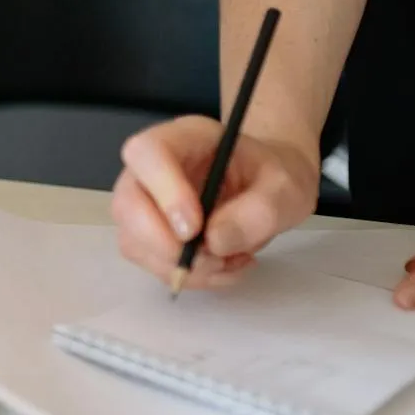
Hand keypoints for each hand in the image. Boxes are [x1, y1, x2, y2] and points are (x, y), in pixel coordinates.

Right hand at [113, 115, 319, 290]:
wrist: (269, 188)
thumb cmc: (275, 177)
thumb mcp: (287, 188)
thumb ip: (259, 210)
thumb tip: (214, 241)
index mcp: (184, 138)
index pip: (147, 153)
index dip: (163, 192)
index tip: (194, 228)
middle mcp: (151, 169)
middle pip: (127, 204)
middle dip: (163, 243)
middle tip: (211, 259)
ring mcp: (144, 204)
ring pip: (134, 241)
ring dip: (181, 266)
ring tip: (229, 262)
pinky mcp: (148, 235)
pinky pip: (152, 263)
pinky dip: (189, 276)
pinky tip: (222, 266)